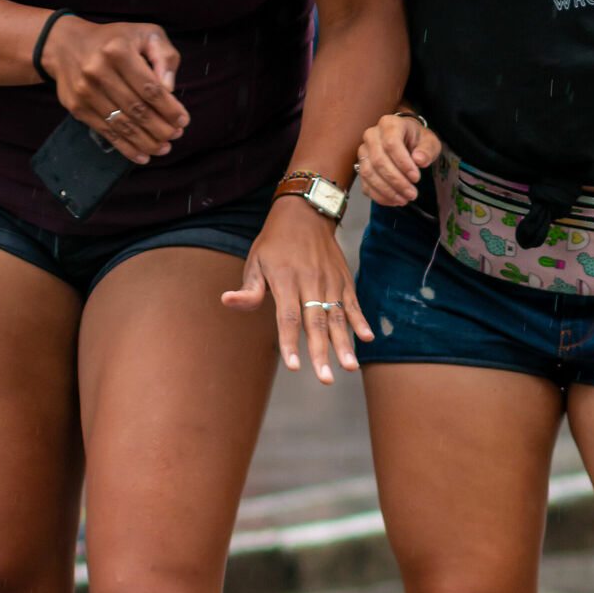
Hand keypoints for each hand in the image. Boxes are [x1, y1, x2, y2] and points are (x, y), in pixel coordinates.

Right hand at [43, 16, 187, 162]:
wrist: (66, 44)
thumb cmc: (115, 40)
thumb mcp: (145, 34)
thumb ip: (164, 56)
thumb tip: (169, 88)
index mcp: (118, 51)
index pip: (150, 88)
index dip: (169, 108)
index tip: (183, 121)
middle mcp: (98, 71)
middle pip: (137, 109)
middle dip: (160, 128)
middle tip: (176, 135)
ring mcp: (85, 91)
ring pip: (122, 125)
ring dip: (146, 142)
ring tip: (164, 148)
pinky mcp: (77, 107)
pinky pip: (106, 132)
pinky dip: (126, 148)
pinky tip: (143, 156)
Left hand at [223, 196, 370, 381]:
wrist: (305, 213)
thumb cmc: (274, 243)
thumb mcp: (256, 261)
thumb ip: (248, 288)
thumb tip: (226, 301)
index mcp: (286, 280)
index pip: (288, 317)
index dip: (291, 342)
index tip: (293, 366)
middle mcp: (310, 282)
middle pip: (315, 322)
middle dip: (321, 352)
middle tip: (325, 379)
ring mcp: (330, 282)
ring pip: (337, 317)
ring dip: (344, 343)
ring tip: (350, 367)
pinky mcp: (344, 280)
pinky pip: (353, 303)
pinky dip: (360, 321)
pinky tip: (367, 338)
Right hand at [354, 110, 441, 206]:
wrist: (405, 140)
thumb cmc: (417, 139)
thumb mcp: (429, 141)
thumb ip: (427, 150)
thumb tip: (420, 160)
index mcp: (389, 124)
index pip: (391, 144)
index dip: (403, 163)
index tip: (416, 178)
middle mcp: (372, 136)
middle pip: (379, 160)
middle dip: (396, 181)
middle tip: (412, 193)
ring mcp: (364, 151)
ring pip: (369, 173)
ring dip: (387, 190)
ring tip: (404, 199)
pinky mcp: (361, 166)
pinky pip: (365, 184)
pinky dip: (379, 196)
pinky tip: (394, 200)